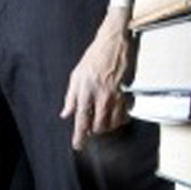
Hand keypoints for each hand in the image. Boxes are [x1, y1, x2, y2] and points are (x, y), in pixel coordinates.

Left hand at [60, 6, 130, 150]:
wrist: (113, 43)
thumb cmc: (93, 58)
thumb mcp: (76, 76)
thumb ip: (70, 97)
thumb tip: (65, 114)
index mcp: (85, 91)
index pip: (81, 120)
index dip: (80, 136)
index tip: (78, 146)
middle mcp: (100, 96)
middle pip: (98, 126)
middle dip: (94, 132)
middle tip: (91, 130)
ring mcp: (114, 96)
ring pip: (111, 123)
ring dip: (105, 127)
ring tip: (101, 122)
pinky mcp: (124, 94)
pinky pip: (122, 115)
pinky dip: (118, 120)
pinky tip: (114, 117)